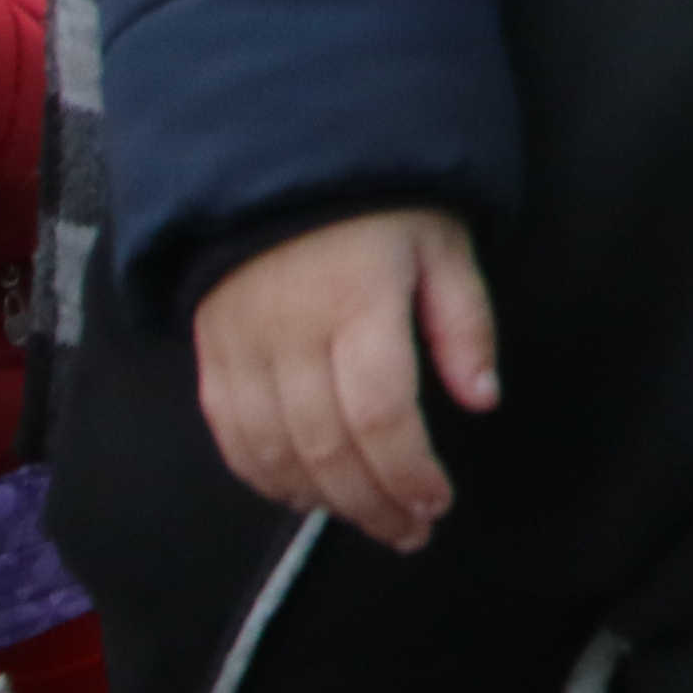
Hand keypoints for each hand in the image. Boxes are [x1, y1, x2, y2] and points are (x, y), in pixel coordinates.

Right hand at [193, 208, 499, 552]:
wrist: (281, 160)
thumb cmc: (379, 204)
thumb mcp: (443, 243)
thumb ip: (463, 322)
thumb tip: (483, 400)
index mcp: (359, 303)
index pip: (380, 414)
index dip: (407, 471)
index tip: (438, 502)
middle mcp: (292, 333)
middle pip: (327, 446)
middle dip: (372, 502)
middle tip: (411, 532)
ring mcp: (242, 347)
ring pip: (273, 451)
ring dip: (322, 500)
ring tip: (368, 518)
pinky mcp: (210, 353)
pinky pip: (229, 434)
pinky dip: (263, 477)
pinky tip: (301, 497)